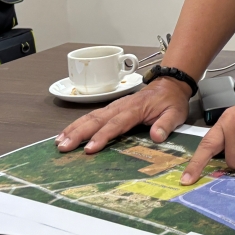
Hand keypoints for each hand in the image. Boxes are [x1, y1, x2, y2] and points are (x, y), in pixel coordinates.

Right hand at [55, 78, 190, 153]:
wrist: (169, 85)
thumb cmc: (171, 101)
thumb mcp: (176, 113)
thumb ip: (166, 124)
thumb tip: (157, 136)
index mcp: (135, 109)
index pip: (116, 124)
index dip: (102, 136)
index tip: (90, 149)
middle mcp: (120, 106)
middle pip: (96, 120)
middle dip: (78, 134)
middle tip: (63, 147)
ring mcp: (114, 107)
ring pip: (90, 117)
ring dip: (73, 129)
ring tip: (59, 142)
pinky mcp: (111, 109)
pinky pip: (92, 116)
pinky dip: (77, 124)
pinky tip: (66, 133)